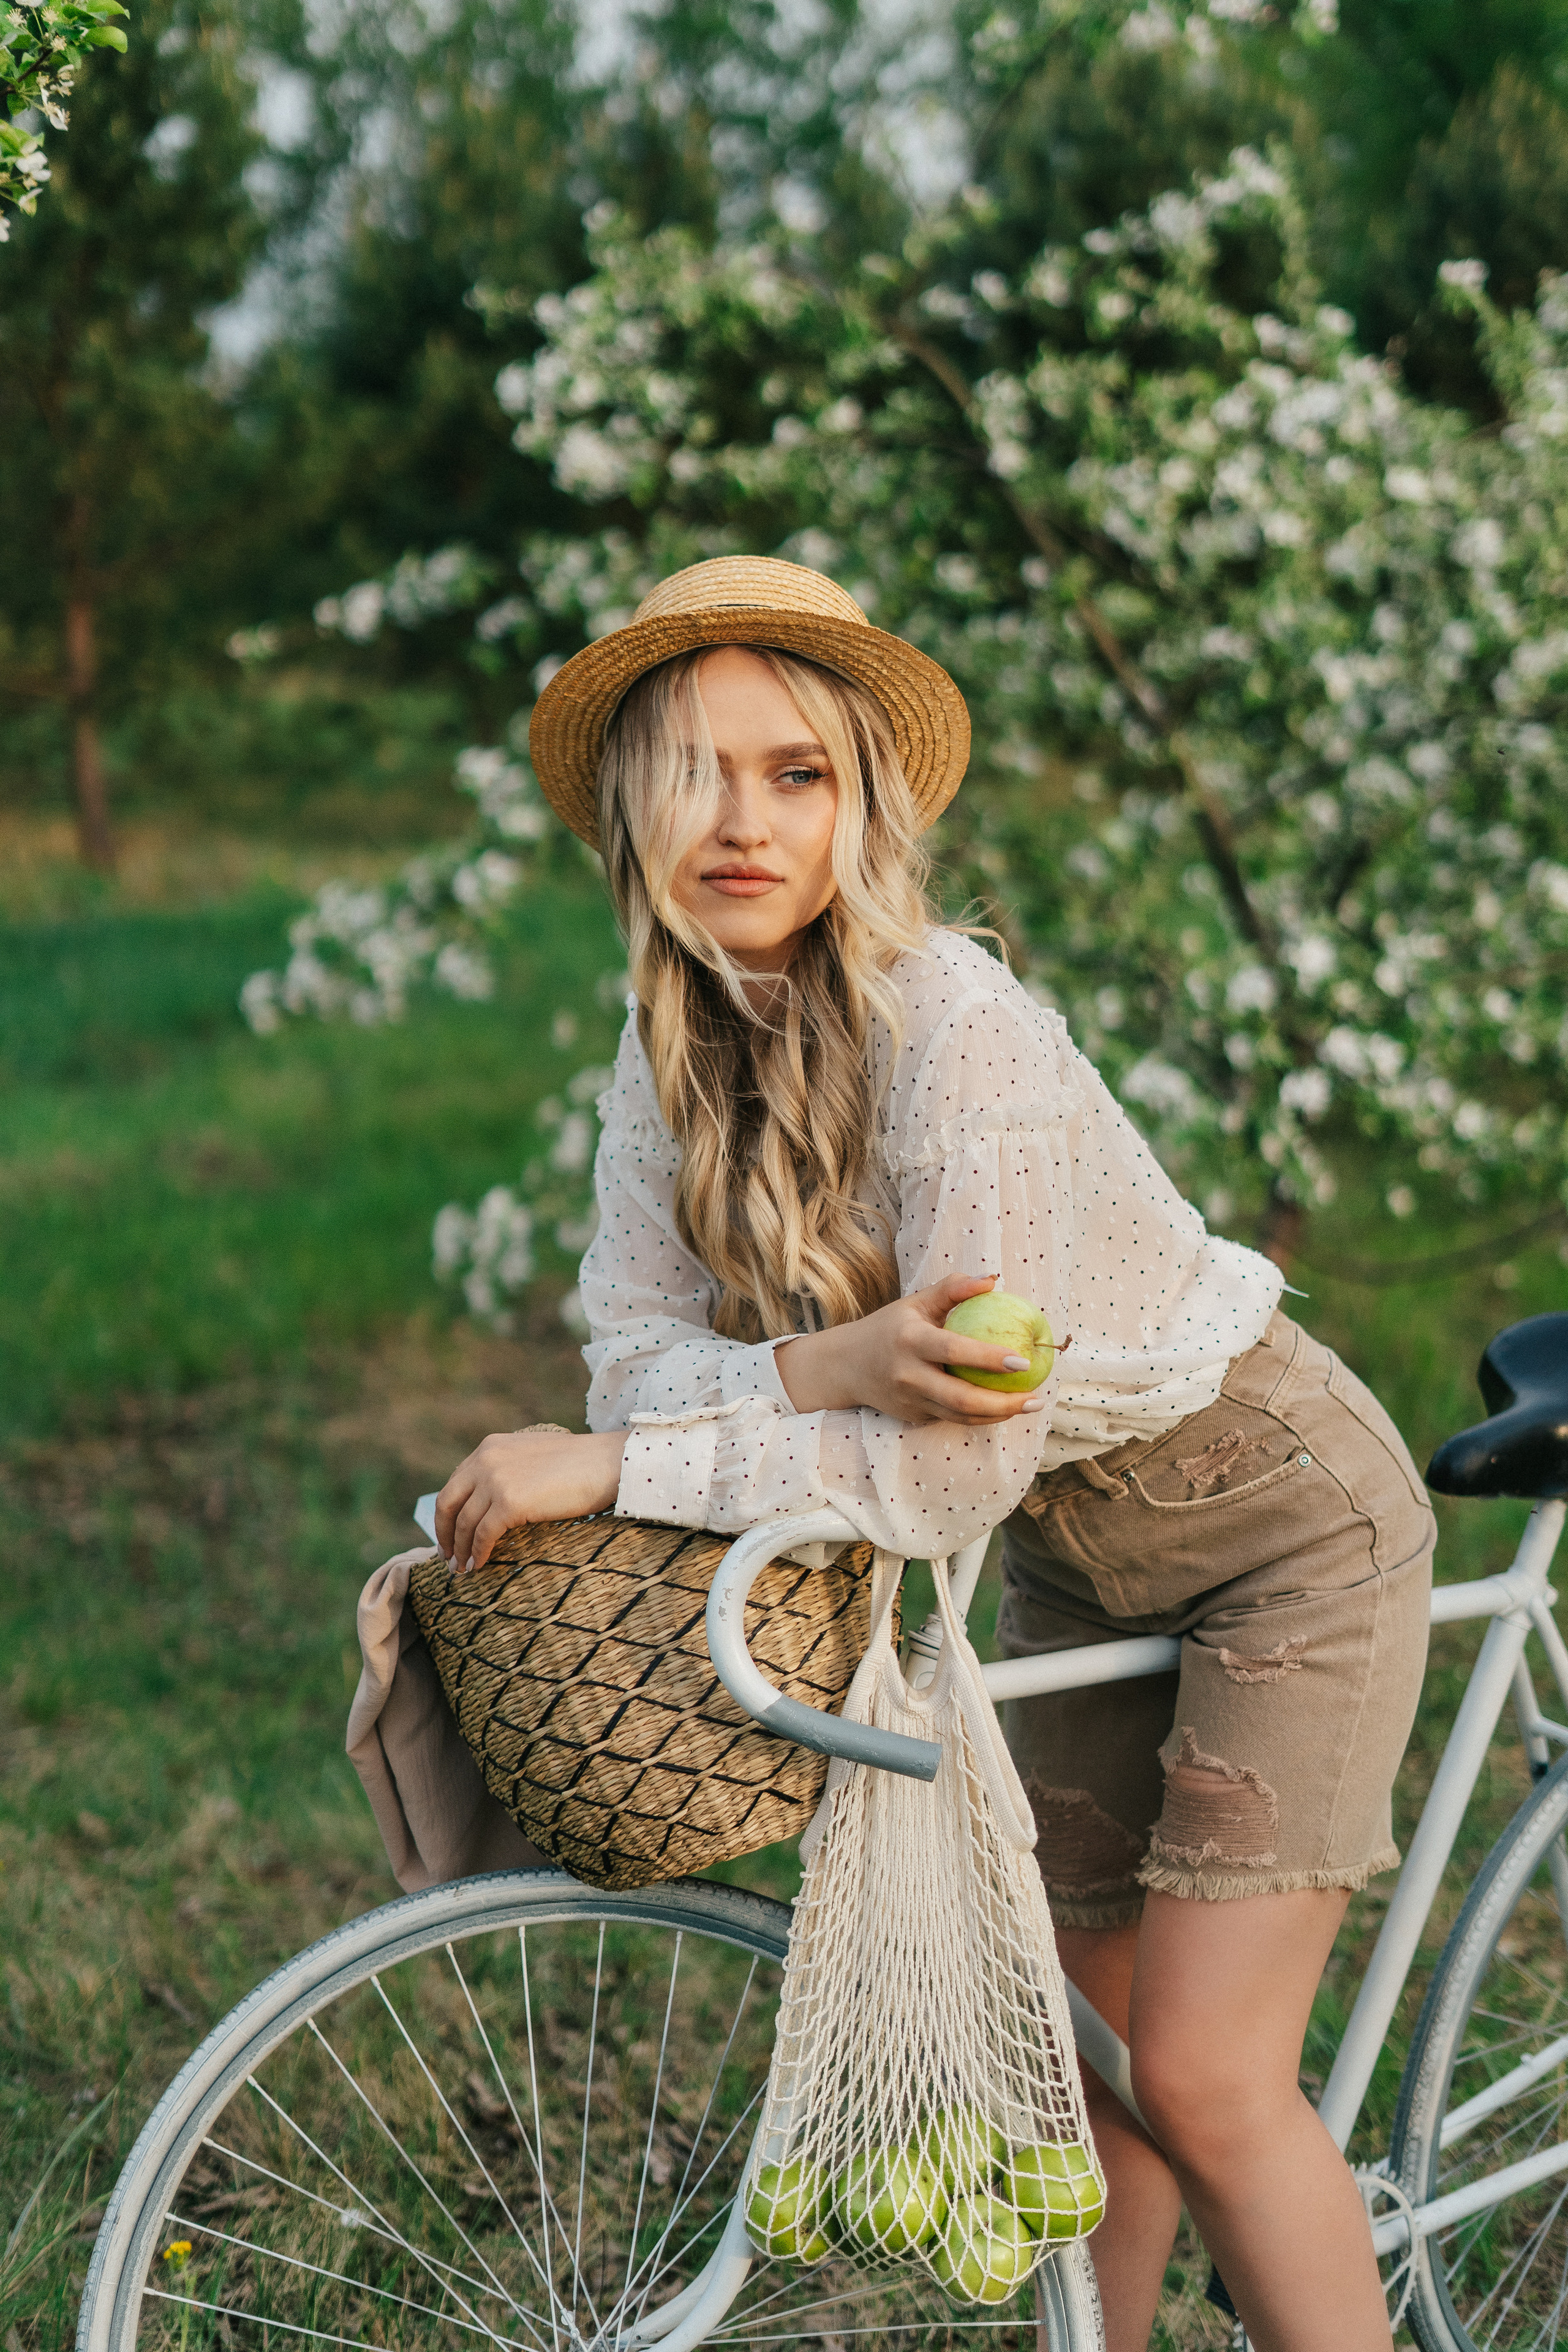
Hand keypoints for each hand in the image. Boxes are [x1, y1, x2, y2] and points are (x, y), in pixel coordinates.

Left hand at [435, 1425, 627, 1574]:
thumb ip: (506, 1470)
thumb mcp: (531, 1456)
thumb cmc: (579, 1464)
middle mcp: (486, 1460)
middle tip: (448, 1557)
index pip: (455, 1483)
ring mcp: (496, 1481)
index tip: (450, 1533)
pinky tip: (481, 1565)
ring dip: (461, 1550)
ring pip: (464, 1523)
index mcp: (490, 1447)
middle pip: (448, 1503)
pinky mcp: (509, 1503)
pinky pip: (483, 1535)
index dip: (448, 1513)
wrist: (607, 1462)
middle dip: (444, 1534)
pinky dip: (478, 1553)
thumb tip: (491, 1501)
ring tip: (463, 1569)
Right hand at [774, 1274, 1049, 1426]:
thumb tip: (993, 1281)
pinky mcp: (914, 1416)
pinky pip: (953, 1419)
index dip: (988, 1358)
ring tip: (1028, 1404)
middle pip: (961, 1399)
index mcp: (910, 1341)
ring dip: (998, 1415)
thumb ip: (953, 1288)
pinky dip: (981, 1416)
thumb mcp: (916, 1302)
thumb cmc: (891, 1328)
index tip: (1022, 1361)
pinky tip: (1004, 1407)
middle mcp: (908, 1375)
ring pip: (961, 1416)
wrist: (847, 1366)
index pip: (953, 1351)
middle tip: (1035, 1398)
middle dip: (1003, 1404)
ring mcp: (910, 1401)